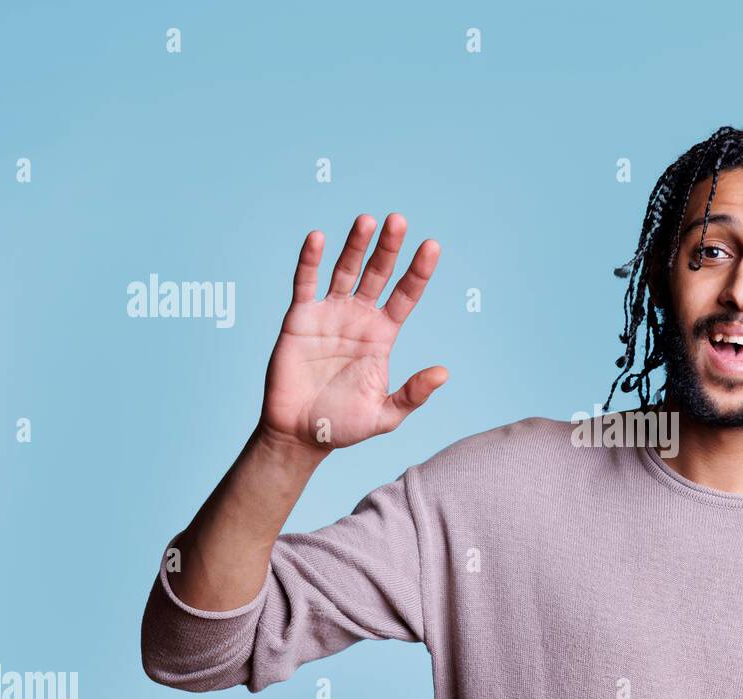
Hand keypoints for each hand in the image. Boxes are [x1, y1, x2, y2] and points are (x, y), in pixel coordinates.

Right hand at [259, 213, 446, 451]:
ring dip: (354, 245)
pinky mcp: (299, 318)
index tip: (433, 245)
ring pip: (344, 271)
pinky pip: (305, 284)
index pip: (405, 296)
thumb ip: (412, 393)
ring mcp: (329, 315)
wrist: (300, 434)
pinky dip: (310, 260)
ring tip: (367, 220)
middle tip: (399, 220)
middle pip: (378, 274)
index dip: (419, 271)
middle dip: (388, 248)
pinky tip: (318, 238)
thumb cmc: (343, 426)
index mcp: (382, 336)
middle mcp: (358, 318)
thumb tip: (444, 372)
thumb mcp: (385, 414)